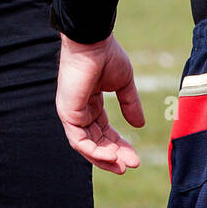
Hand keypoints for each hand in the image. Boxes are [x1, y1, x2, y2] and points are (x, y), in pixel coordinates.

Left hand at [56, 33, 143, 173]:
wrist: (93, 42)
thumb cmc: (107, 55)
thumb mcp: (123, 84)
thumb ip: (130, 104)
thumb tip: (139, 126)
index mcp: (91, 102)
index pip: (105, 131)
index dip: (120, 144)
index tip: (135, 157)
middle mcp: (79, 110)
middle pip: (96, 141)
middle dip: (115, 155)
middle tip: (132, 164)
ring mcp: (71, 112)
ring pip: (86, 146)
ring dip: (105, 158)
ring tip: (123, 165)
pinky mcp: (67, 113)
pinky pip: (78, 141)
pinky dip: (94, 152)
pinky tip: (111, 156)